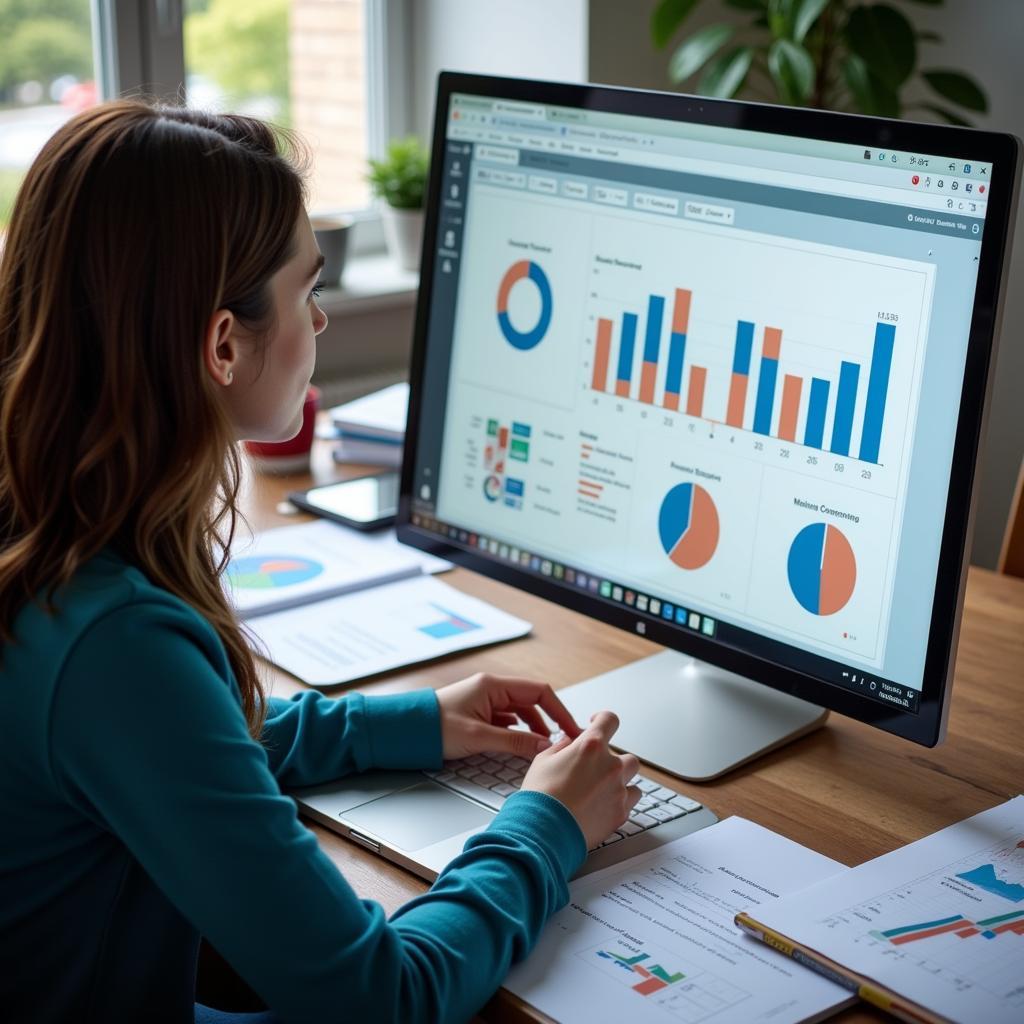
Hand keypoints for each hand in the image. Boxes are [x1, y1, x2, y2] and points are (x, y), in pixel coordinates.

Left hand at [436, 672, 582, 759]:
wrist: (407, 732)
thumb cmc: (434, 727)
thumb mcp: (479, 737)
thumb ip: (515, 741)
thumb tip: (544, 746)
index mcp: (493, 686)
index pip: (539, 691)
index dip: (559, 710)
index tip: (571, 728)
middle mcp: (492, 689)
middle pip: (532, 701)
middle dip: (549, 721)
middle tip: (562, 740)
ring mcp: (486, 701)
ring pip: (521, 712)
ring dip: (534, 728)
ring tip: (544, 747)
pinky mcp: (480, 714)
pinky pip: (508, 720)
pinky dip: (519, 732)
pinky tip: (522, 744)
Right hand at [520, 710, 640, 849]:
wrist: (544, 831)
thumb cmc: (540, 796)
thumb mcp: (543, 761)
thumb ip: (561, 747)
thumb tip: (569, 742)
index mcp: (590, 746)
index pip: (609, 720)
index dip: (603, 719)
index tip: (598, 724)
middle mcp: (610, 765)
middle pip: (625, 755)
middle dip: (611, 761)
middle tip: (594, 771)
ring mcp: (618, 789)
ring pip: (632, 778)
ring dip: (621, 780)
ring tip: (601, 789)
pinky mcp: (621, 812)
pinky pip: (630, 801)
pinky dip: (621, 801)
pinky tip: (603, 805)